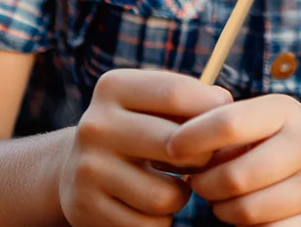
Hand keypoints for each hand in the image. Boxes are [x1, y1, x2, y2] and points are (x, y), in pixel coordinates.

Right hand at [58, 68, 231, 226]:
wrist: (76, 168)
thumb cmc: (135, 128)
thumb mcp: (150, 103)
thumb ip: (188, 99)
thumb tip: (223, 104)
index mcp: (113, 87)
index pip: (176, 93)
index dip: (211, 111)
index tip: (223, 123)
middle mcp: (95, 124)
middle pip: (175, 145)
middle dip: (201, 157)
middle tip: (200, 161)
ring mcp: (88, 169)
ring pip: (165, 195)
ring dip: (181, 195)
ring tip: (173, 185)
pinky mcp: (86, 209)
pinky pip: (149, 225)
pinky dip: (160, 220)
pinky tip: (150, 206)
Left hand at [165, 93, 300, 226]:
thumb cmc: (290, 139)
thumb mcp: (267, 119)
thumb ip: (226, 126)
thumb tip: (173, 145)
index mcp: (287, 110)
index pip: (228, 122)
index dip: (192, 138)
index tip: (170, 148)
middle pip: (235, 176)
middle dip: (205, 184)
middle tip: (198, 183)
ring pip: (249, 212)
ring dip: (223, 210)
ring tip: (221, 199)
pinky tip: (245, 215)